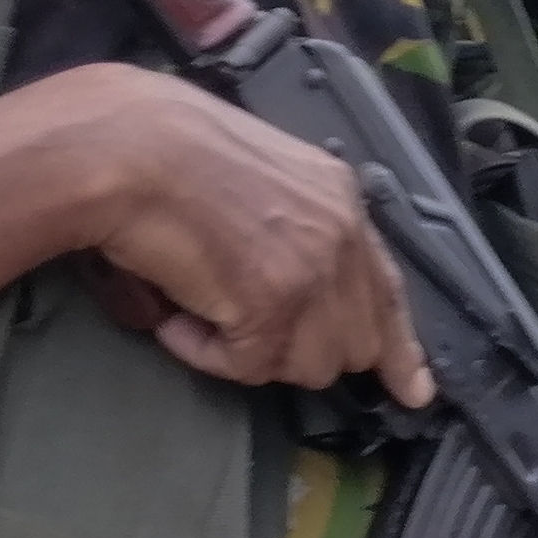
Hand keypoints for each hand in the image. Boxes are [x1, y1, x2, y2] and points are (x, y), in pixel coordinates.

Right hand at [48, 64, 432, 403]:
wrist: (126, 148)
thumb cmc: (162, 148)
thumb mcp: (257, 177)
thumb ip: (291, 225)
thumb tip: (289, 285)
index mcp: (339, 198)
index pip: (386, 288)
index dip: (398, 346)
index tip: (411, 389)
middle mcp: (340, 235)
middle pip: (354, 344)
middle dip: (298, 349)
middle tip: (236, 322)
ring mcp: (311, 272)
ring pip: (306, 366)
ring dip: (250, 352)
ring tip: (197, 307)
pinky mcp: (272, 306)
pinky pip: (246, 368)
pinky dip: (203, 352)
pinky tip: (175, 314)